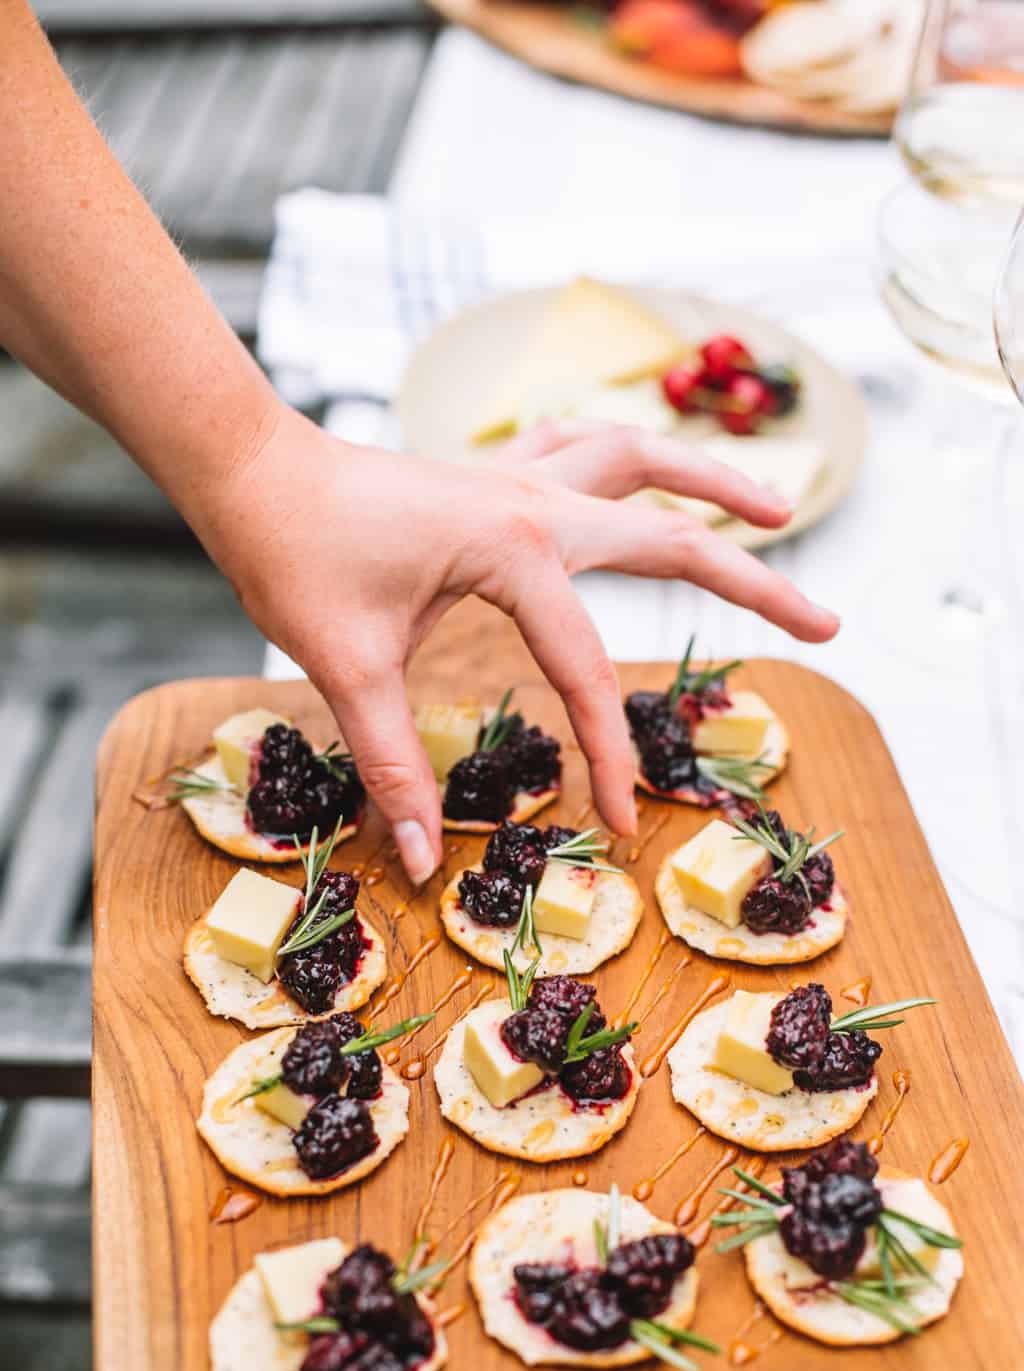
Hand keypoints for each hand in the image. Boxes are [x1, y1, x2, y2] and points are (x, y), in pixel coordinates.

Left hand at [191, 404, 838, 884]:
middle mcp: (536, 503)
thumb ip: (394, 763)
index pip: (585, 669)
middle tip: (829, 625)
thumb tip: (423, 860)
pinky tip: (647, 478)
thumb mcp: (344, 666)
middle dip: (757, 585)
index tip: (623, 824)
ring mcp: (519, 478)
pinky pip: (588, 451)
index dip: (609, 755)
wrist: (247, 466)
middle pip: (674, 538)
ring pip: (644, 462)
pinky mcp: (496, 476)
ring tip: (779, 512)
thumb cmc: (292, 553)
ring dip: (715, 482)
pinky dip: (634, 460)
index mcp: (514, 549)